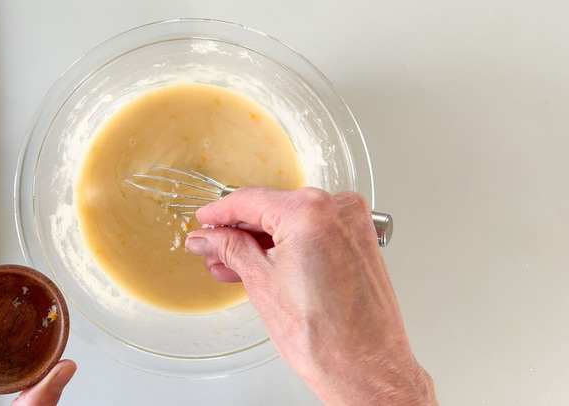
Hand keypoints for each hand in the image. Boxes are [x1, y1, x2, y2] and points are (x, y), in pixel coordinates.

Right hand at [185, 187, 435, 405]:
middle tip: (212, 246)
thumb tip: (211, 238)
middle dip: (238, 231)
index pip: (251, 199)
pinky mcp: (359, 242)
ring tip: (231, 263)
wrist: (364, 369)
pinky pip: (313, 234)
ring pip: (291, 223)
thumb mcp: (261, 284)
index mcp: (310, 213)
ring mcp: (352, 225)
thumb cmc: (326, 339)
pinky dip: (286, 247)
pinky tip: (261, 264)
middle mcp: (337, 209)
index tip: (205, 220)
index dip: (219, 212)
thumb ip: (231, 249)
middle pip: (272, 209)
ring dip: (260, 242)